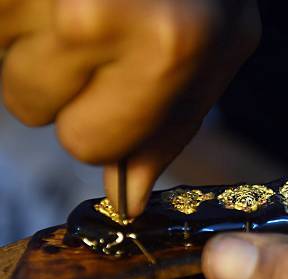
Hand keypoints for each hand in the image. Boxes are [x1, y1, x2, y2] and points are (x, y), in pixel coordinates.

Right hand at [0, 0, 260, 215]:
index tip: (115, 84)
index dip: (101, 122)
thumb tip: (127, 201)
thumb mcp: (215, 45)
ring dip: (33, 39)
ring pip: (1, 63)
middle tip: (98, 23)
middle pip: (33, 107)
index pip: (91, 144)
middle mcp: (98, 13)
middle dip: (62, 79)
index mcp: (169, 46)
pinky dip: (16, 19)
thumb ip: (171, 125)